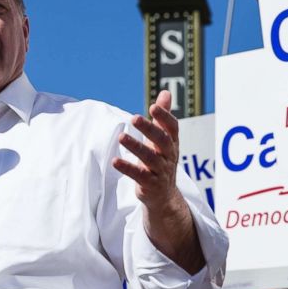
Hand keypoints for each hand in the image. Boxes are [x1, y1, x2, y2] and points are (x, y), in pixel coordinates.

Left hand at [113, 89, 181, 211]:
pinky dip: (127, 168)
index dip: (165, 117)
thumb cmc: (161, 161)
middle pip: (162, 141)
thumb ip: (162, 117)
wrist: (164, 196)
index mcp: (172, 143)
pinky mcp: (151, 185)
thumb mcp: (163, 140)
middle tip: (134, 117)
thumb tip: (166, 92)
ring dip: (135, 147)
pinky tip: (115, 161)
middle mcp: (169, 156)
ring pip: (150, 158)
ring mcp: (161, 171)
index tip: (153, 106)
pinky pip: (139, 175)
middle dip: (149, 129)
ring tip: (121, 137)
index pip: (172, 128)